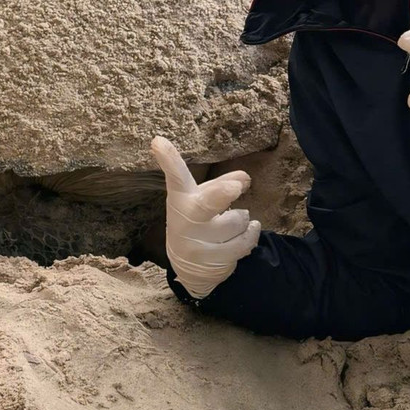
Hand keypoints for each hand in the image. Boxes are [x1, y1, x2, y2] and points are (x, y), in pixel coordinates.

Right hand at [150, 136, 260, 299]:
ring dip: (243, 220)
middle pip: (207, 204)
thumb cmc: (198, 222)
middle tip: (235, 187)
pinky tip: (248, 232)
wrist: (189, 268)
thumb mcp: (203, 200)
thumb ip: (222, 186)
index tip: (158, 141)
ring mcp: (198, 243)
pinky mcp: (213, 261)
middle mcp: (186, 220)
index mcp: (181, 200)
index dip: (169, 160)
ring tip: (233, 223)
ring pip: (238, 220)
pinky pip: (246, 241)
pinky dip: (251, 234)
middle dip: (222, 194)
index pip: (176, 177)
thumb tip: (245, 177)